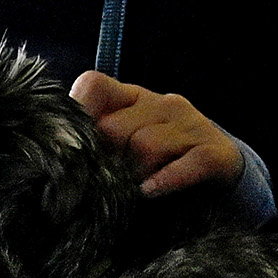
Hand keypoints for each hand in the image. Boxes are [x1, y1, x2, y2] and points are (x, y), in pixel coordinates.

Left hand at [70, 74, 244, 196]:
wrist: (223, 173)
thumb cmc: (161, 160)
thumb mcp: (125, 145)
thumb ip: (95, 141)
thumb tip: (55, 159)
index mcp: (133, 98)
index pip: (94, 85)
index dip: (79, 114)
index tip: (78, 147)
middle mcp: (162, 104)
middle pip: (115, 127)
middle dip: (106, 160)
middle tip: (107, 182)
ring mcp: (191, 125)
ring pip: (146, 145)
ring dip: (134, 175)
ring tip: (132, 190)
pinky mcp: (215, 151)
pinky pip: (187, 162)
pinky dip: (166, 180)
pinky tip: (151, 191)